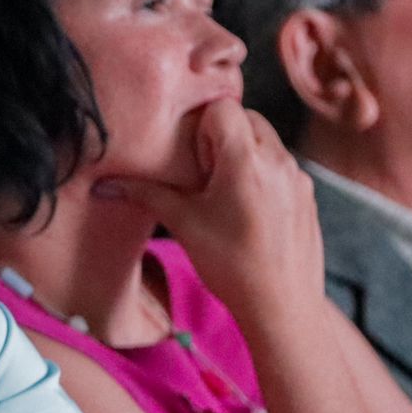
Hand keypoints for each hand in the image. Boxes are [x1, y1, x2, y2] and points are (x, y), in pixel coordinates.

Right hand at [102, 100, 322, 317]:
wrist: (282, 306)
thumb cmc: (231, 265)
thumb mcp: (182, 224)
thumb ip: (145, 194)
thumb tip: (103, 185)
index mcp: (246, 161)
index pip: (224, 106)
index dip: (202, 126)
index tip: (195, 159)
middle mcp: (278, 161)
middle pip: (247, 117)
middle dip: (222, 134)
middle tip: (205, 173)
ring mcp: (298, 177)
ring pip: (266, 140)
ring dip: (243, 153)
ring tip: (225, 194)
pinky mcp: (308, 195)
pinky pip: (281, 165)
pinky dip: (262, 173)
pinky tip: (247, 211)